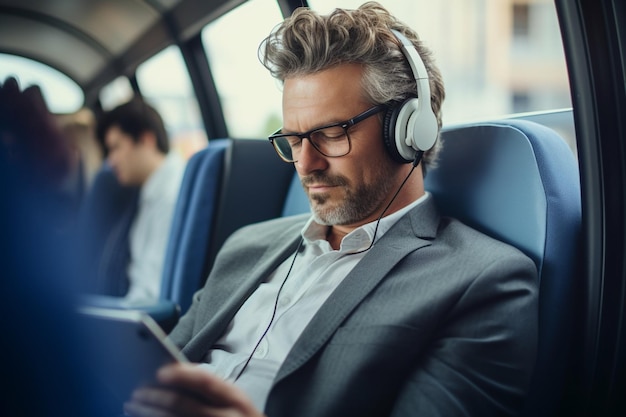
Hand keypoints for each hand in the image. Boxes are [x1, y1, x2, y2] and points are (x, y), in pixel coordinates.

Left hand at [123, 363, 265, 416]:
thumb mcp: (233, 400)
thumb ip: (210, 388)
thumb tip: (173, 372)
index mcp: (234, 398)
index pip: (206, 381)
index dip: (182, 375)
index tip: (159, 372)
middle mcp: (226, 416)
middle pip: (183, 405)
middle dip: (154, 398)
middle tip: (136, 393)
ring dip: (148, 413)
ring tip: (132, 406)